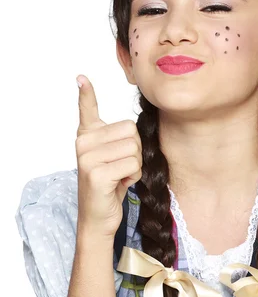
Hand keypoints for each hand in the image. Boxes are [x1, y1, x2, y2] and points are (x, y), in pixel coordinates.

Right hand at [75, 75, 141, 239]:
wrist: (98, 218)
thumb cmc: (111, 185)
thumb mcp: (113, 158)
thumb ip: (118, 140)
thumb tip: (134, 130)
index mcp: (87, 136)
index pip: (87, 109)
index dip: (86, 94)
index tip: (81, 78)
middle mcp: (84, 143)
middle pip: (131, 130)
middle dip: (136, 151)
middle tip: (122, 168)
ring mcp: (88, 158)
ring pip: (135, 148)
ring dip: (136, 165)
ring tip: (120, 176)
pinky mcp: (97, 174)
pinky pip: (133, 165)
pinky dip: (134, 177)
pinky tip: (120, 184)